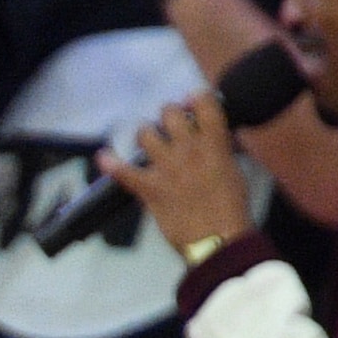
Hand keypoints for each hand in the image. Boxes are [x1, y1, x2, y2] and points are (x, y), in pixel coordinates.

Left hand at [98, 89, 258, 257]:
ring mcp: (167, 168)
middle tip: (168, 125)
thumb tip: (212, 138)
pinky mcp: (150, 188)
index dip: (195, 97)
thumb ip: (220, 150)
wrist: (217, 240)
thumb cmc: (231, 209)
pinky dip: (110, 163)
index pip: (203, 103)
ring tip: (147, 141)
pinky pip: (123, 171)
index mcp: (214, 144)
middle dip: (167, 115)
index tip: (190, 101)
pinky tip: (103, 157)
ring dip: (144, 134)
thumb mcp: (234, 171)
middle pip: (169, 113)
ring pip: (145, 134)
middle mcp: (189, 149)